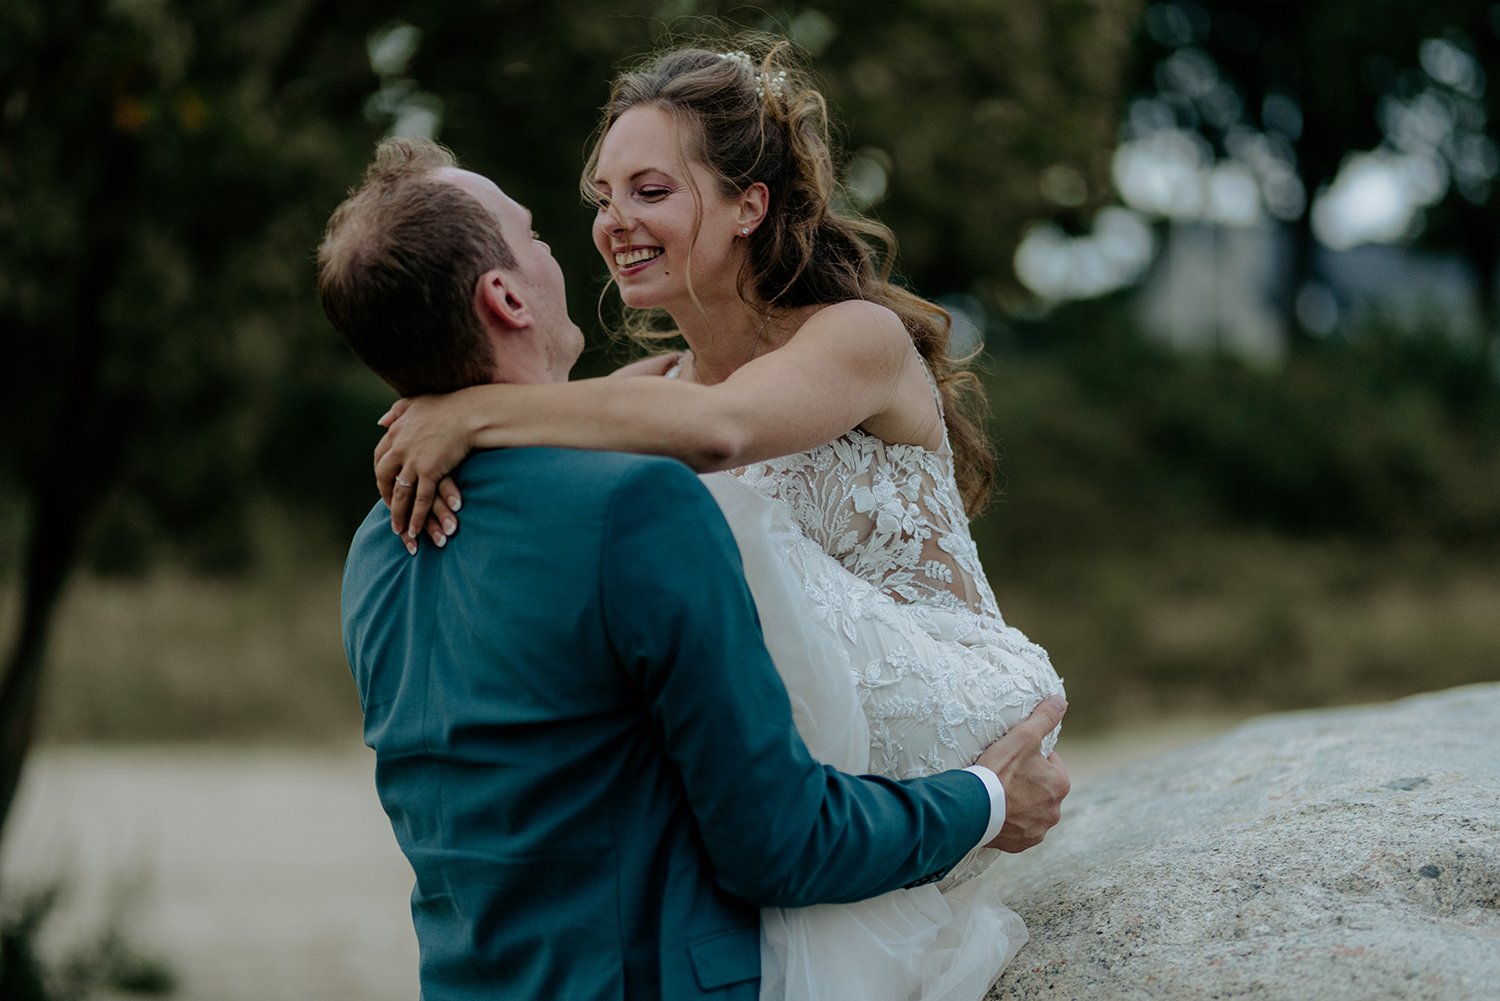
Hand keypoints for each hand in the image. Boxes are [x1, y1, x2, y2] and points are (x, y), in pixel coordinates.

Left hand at [375, 396, 469, 551]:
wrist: (469, 412)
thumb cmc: (449, 405)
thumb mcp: (415, 403)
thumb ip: (396, 411)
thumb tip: (380, 422)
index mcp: (395, 432)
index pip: (380, 458)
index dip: (382, 475)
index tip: (386, 485)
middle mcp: (399, 448)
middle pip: (384, 478)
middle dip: (386, 497)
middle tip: (390, 510)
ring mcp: (413, 461)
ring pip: (400, 494)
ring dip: (398, 515)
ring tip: (400, 531)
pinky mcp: (429, 471)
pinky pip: (420, 500)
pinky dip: (416, 517)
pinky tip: (415, 531)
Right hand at [974, 695, 1069, 852]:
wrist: (973, 807)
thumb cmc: (1000, 769)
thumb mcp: (1023, 736)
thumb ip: (1044, 718)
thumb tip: (1060, 699)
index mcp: (1060, 784)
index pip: (1049, 763)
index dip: (1030, 757)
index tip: (1013, 758)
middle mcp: (1055, 810)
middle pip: (1041, 788)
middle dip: (1027, 781)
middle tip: (1003, 775)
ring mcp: (1038, 829)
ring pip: (1031, 809)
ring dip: (1020, 802)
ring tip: (998, 794)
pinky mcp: (1022, 843)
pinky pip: (1019, 829)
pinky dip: (1010, 821)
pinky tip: (996, 812)